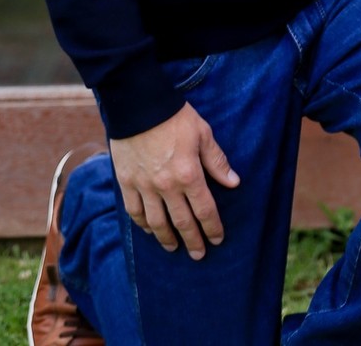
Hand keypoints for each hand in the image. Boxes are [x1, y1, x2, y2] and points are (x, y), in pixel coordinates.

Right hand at [110, 104, 239, 258]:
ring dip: (167, 238)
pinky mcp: (127, 183)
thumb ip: (217, 160)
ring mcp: (145, 187)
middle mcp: (167, 187)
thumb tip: (234, 182)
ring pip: (157, 223)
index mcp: (189, 175)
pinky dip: (143, 224)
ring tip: (173, 248)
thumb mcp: (203, 133)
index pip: (204, 210)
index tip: (217, 239)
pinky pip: (135, 212)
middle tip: (199, 255)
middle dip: (193, 241)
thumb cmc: (175, 117)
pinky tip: (149, 230)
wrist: (138, 105)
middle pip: (182, 222)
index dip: (212, 228)